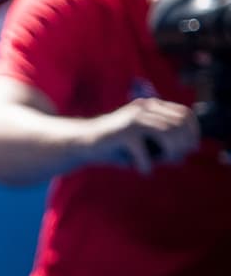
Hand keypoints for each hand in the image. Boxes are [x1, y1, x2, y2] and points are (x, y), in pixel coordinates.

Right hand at [86, 97, 200, 174]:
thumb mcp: (144, 139)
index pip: (185, 114)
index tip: (188, 149)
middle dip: (181, 147)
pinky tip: (140, 169)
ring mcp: (132, 119)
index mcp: (149, 106)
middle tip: (169, 160)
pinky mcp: (122, 133)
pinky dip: (146, 167)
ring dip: (169, 155)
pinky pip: (146, 156)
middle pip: (180, 125)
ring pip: (168, 135)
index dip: (192, 133)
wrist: (83, 141)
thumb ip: (164, 140)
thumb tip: (186, 151)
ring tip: (156, 163)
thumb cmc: (117, 144)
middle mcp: (143, 108)